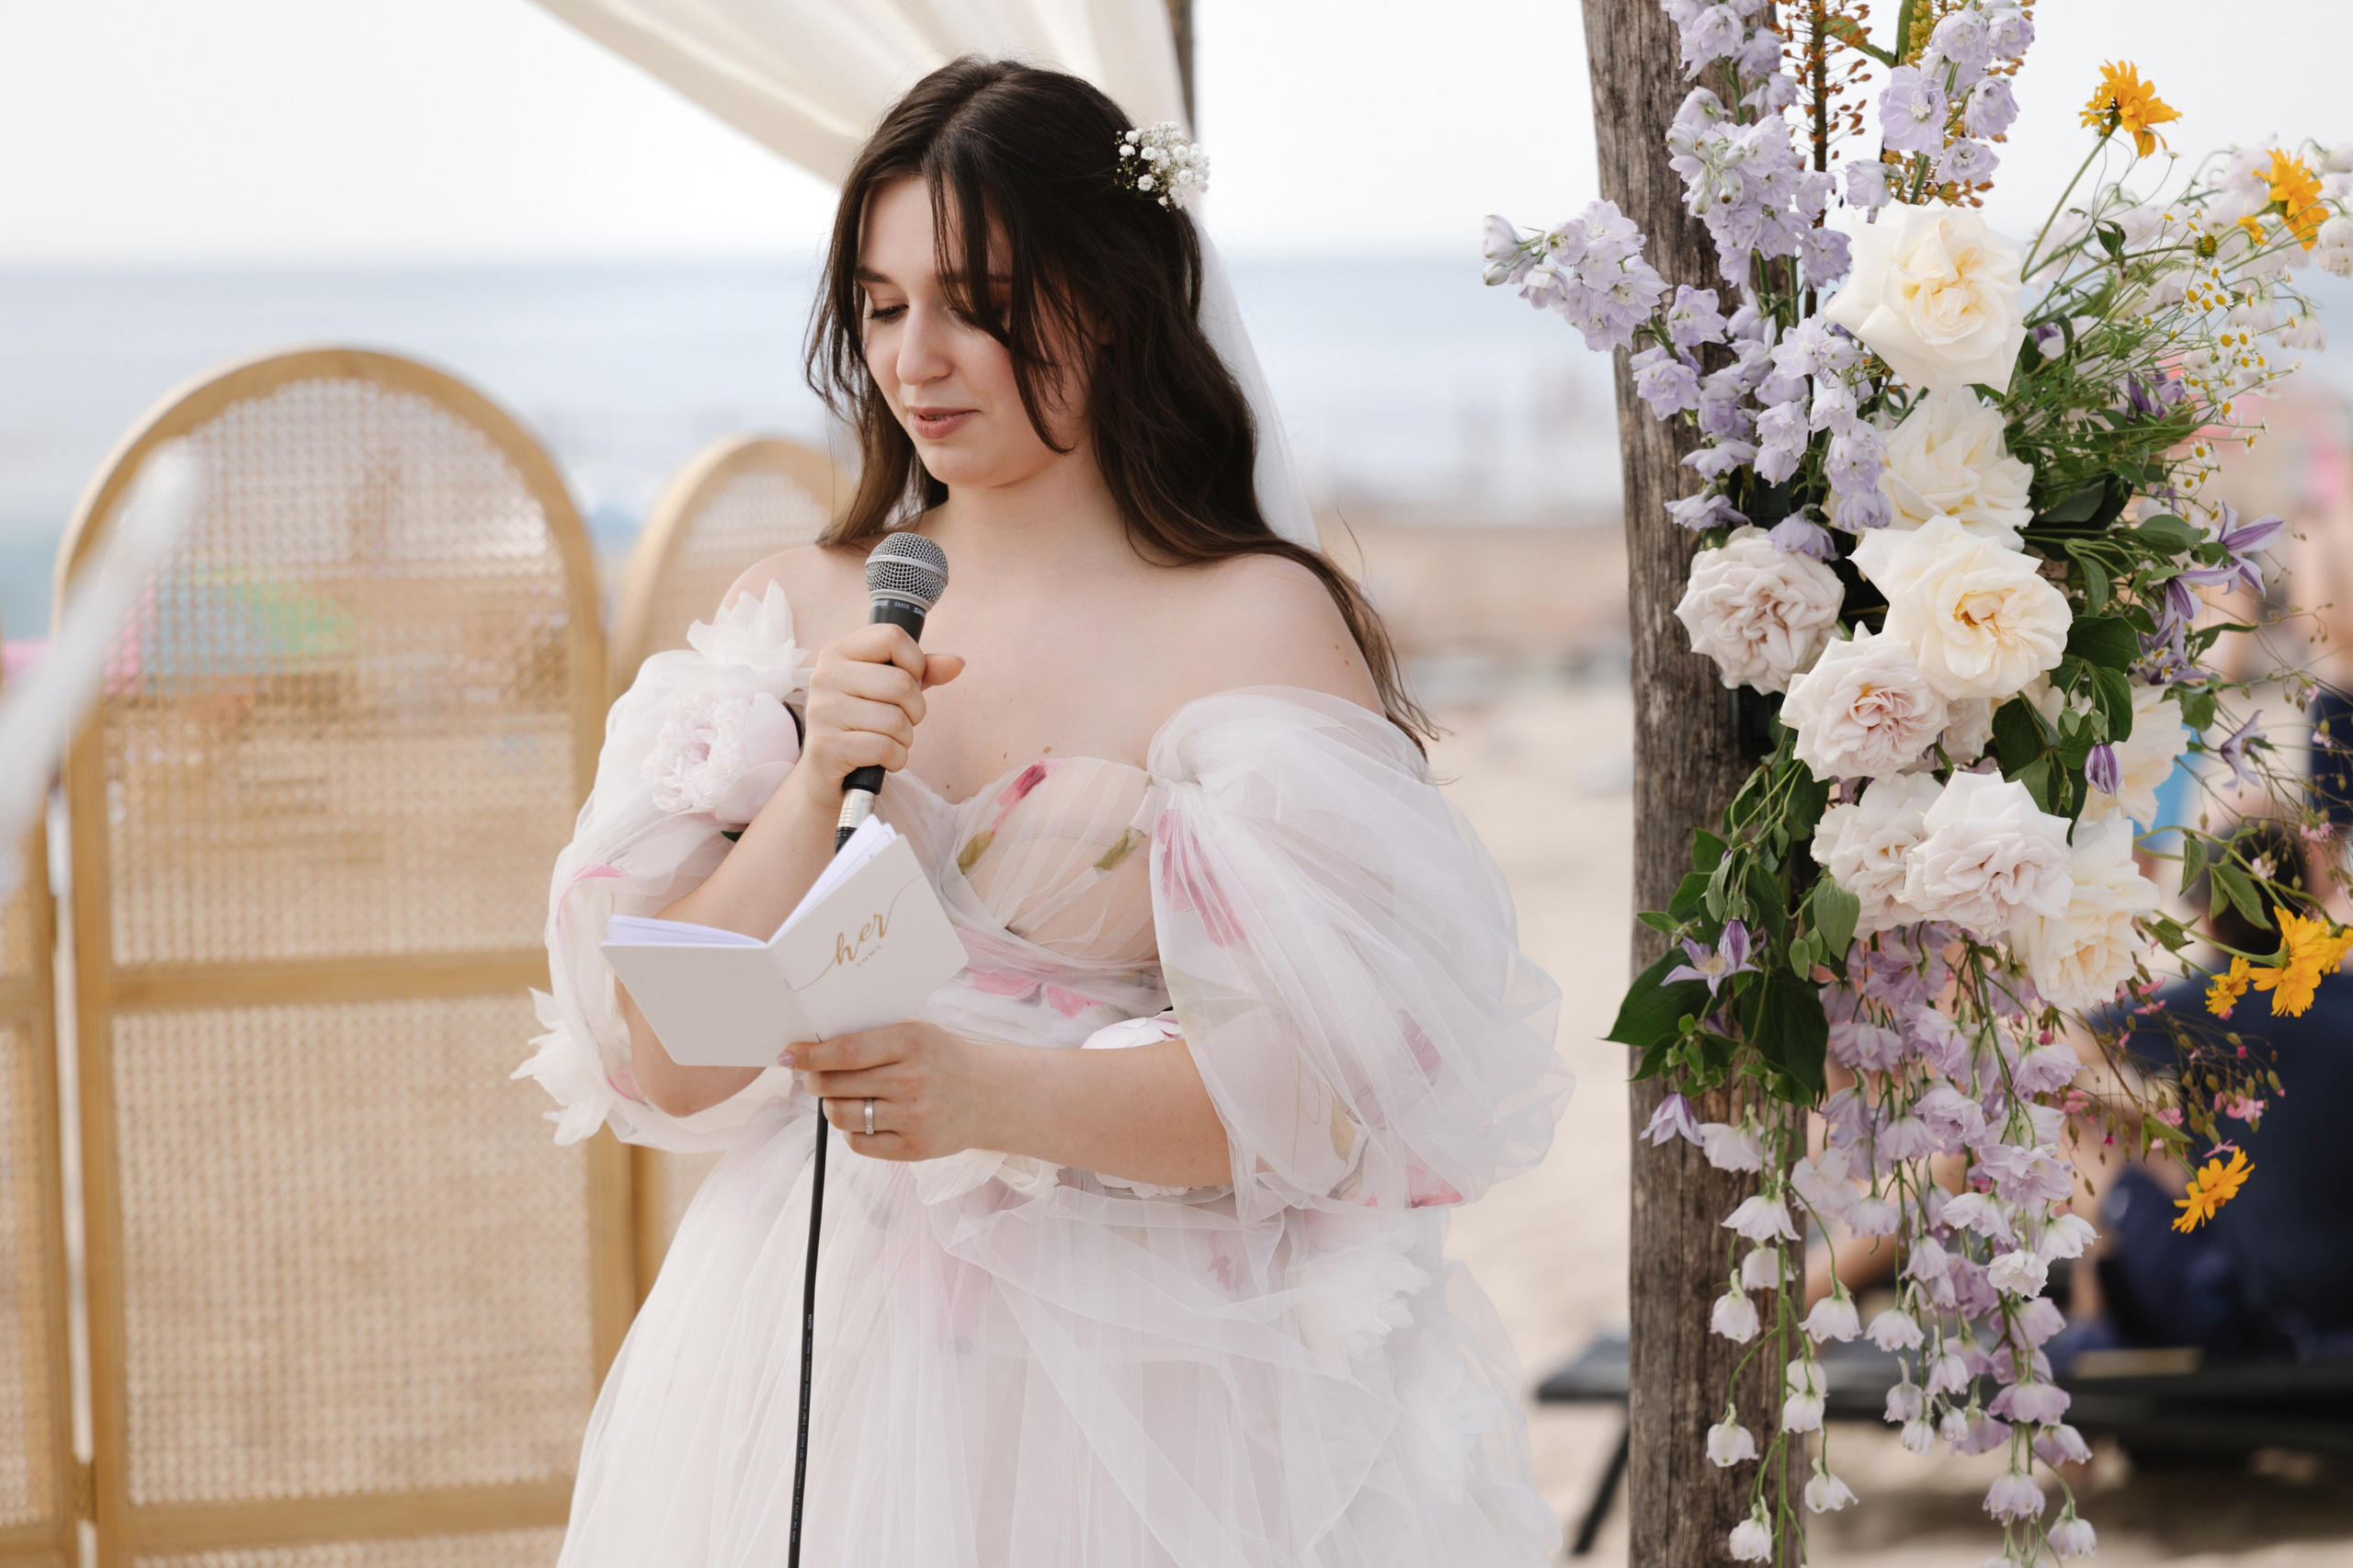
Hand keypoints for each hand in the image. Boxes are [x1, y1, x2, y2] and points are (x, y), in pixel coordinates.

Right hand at [783, 623, 962, 816]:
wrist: (826, 773)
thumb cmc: (861, 724)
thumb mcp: (889, 691)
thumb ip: (922, 672)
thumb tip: (957, 662)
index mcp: (838, 653)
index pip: (892, 637)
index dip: (915, 662)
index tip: (910, 681)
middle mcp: (825, 676)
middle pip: (901, 683)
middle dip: (915, 709)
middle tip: (902, 720)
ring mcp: (822, 711)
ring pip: (896, 720)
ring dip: (905, 737)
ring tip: (889, 740)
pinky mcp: (826, 747)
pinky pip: (885, 748)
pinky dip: (896, 758)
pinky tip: (883, 759)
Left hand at [785, 1021, 1003, 1161]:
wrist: (989, 1096)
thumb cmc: (942, 1059)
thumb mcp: (916, 1033)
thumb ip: (873, 1038)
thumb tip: (816, 1047)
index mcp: (910, 1043)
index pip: (847, 1051)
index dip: (812, 1055)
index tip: (790, 1055)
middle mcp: (912, 1080)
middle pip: (836, 1084)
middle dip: (814, 1081)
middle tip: (812, 1077)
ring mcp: (913, 1117)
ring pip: (842, 1115)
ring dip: (830, 1106)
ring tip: (839, 1098)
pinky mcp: (914, 1148)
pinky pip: (859, 1143)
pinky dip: (851, 1131)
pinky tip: (864, 1118)